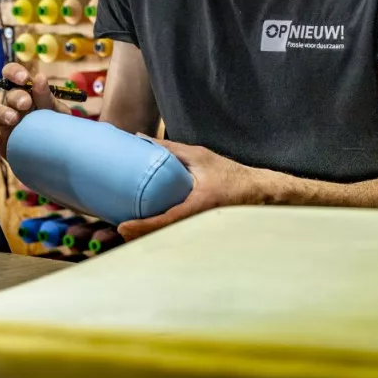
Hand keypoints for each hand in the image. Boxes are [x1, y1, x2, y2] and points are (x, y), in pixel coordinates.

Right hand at [0, 62, 68, 156]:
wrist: (57, 160)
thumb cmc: (56, 129)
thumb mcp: (56, 112)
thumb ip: (47, 97)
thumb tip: (39, 77)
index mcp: (27, 92)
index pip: (13, 74)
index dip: (14, 72)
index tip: (23, 79)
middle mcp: (12, 105)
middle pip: (6, 95)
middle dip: (15, 97)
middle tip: (26, 104)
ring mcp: (4, 124)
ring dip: (1, 113)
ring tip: (13, 120)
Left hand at [117, 139, 260, 240]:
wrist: (259, 193)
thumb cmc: (230, 173)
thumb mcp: (200, 156)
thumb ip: (169, 149)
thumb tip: (139, 138)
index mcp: (199, 204)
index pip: (166, 220)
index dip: (143, 226)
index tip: (123, 227)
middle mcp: (200, 222)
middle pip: (164, 236)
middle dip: (141, 236)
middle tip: (119, 231)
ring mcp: (201, 231)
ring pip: (170, 239)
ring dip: (149, 238)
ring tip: (128, 232)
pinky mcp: (201, 233)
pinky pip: (178, 236)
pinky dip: (162, 234)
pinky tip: (149, 230)